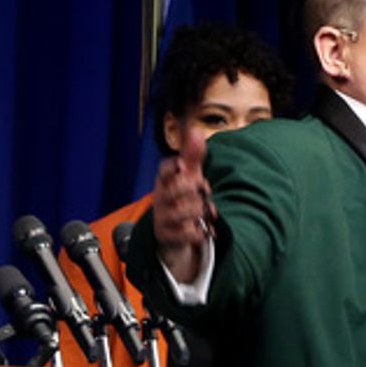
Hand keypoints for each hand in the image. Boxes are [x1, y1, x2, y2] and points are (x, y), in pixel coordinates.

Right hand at [153, 157, 215, 283]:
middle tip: (204, 189)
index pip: (163, 170)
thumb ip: (193, 156)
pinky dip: (198, 231)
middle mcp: (160, 198)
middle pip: (173, 190)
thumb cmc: (182, 199)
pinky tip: (203, 229)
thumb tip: (196, 131)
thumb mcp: (188, 176)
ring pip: (180, 211)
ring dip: (198, 210)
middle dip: (192, 188)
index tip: (182, 165)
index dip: (171, 167)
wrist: (173, 233)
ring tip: (205, 211)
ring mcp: (162, 217)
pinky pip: (184, 233)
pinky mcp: (167, 235)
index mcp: (165, 181)